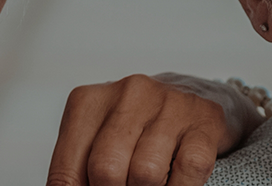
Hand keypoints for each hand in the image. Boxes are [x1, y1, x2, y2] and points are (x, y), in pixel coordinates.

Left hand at [47, 73, 263, 185]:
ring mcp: (169, 103)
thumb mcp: (99, 140)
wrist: (196, 96)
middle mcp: (129, 93)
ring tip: (154, 182)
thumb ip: (80, 170)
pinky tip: (175, 180)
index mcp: (89, 102)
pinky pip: (188, 170)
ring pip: (146, 174)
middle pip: (106, 171)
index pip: (66, 172)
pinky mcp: (204, 119)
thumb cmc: (138, 126)